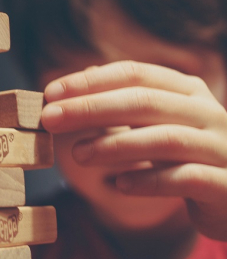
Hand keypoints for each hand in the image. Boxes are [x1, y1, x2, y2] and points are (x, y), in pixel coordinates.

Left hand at [41, 60, 226, 239]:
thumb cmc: (187, 154)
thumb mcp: (160, 121)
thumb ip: (128, 100)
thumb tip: (87, 74)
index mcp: (187, 90)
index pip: (135, 73)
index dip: (90, 82)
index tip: (50, 93)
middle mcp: (207, 112)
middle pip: (144, 101)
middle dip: (92, 108)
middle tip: (51, 119)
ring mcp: (220, 147)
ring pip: (164, 138)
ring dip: (115, 144)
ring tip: (78, 154)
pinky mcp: (226, 184)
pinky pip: (185, 179)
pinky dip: (148, 181)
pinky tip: (118, 185)